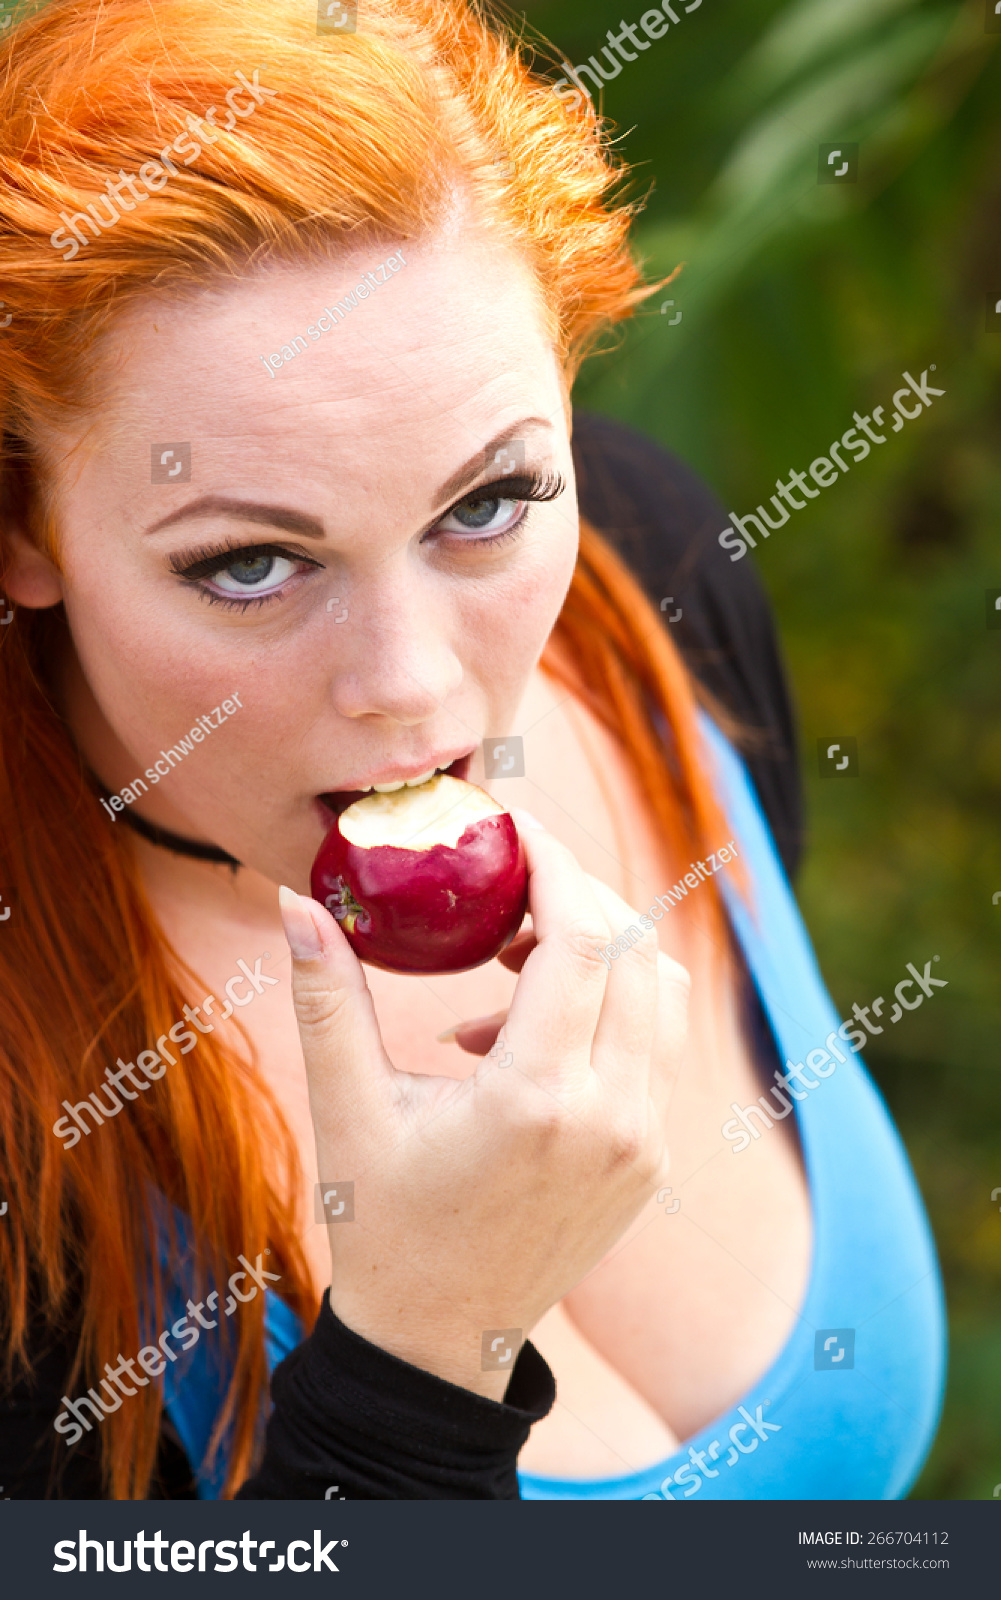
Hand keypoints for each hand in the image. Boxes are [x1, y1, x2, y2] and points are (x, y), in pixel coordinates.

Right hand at [279, 814, 688, 1399]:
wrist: (441, 1341)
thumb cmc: (385, 1227)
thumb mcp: (348, 1111)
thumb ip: (328, 998)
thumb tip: (296, 900)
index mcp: (538, 1100)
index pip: (582, 937)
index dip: (554, 863)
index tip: (513, 826)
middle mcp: (612, 1116)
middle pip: (633, 946)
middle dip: (574, 894)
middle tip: (503, 887)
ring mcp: (644, 1141)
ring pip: (659, 989)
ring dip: (598, 949)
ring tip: (507, 964)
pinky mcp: (653, 1158)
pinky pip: (655, 1044)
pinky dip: (607, 1006)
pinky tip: (520, 1034)